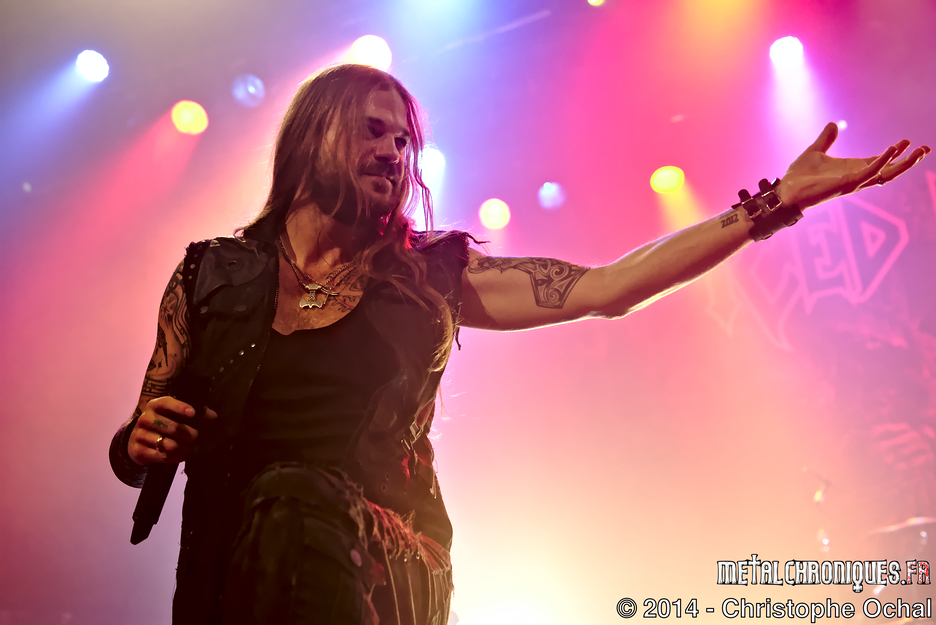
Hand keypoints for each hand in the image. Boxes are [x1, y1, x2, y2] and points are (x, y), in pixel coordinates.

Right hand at [128, 396, 217, 464]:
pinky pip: (162, 456)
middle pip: (173, 427)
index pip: (167, 403)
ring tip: (189, 448)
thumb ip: (197, 413)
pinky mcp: (138, 451)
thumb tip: (213, 416)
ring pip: (169, 444)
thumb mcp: (176, 414)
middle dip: (189, 434)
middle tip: (196, 436)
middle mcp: (145, 418)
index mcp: (155, 405)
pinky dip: (175, 457)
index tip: (193, 413)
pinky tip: (179, 455)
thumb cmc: (164, 423)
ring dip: (184, 448)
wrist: (138, 439)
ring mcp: (140, 435)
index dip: (180, 407)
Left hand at [778, 122, 929, 210]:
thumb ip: (826, 139)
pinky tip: (893, 149)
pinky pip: (869, 172)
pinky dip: (882, 161)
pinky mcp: (847, 185)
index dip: (895, 153)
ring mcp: (853, 182)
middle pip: (889, 171)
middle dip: (908, 161)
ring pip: (886, 174)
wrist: (784, 191)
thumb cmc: (798, 177)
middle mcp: (856, 177)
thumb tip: (834, 124)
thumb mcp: (815, 152)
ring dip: (903, 163)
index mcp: (852, 169)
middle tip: (926, 149)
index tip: (908, 142)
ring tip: (919, 150)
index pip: (880, 162)